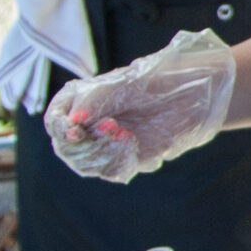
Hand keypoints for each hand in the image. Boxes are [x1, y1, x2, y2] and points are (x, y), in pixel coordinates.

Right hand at [46, 28, 236, 183]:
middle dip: (86, 144)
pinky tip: (135, 147)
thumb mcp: (123, 83)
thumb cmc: (157, 78)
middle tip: (113, 129)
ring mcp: (107, 143)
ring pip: (88, 164)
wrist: (195, 93)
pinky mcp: (127, 158)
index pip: (55, 120)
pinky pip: (113, 172)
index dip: (60, 128)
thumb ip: (94, 99)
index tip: (76, 130)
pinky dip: (121, 163)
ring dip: (104, 154)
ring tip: (126, 136)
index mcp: (81, 100)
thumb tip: (73, 120)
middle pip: (68, 148)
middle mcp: (90, 123)